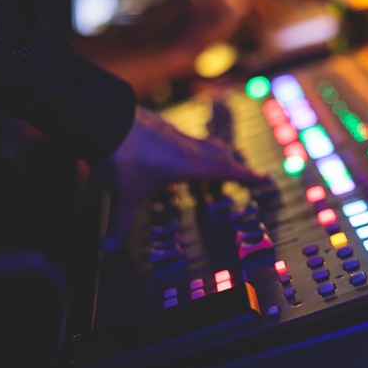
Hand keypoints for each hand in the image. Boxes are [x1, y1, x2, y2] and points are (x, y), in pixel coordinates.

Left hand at [97, 106, 263, 251]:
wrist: (103, 119)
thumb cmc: (122, 157)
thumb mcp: (124, 195)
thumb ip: (121, 222)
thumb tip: (110, 248)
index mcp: (188, 163)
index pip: (227, 170)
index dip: (246, 176)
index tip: (264, 178)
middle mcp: (186, 146)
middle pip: (220, 154)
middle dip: (234, 165)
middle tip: (243, 174)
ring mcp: (172, 133)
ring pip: (202, 144)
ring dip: (213, 155)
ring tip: (213, 165)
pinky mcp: (158, 126)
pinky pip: (184, 139)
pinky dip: (190, 149)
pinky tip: (177, 155)